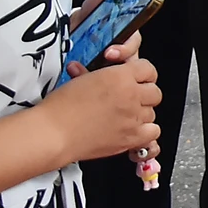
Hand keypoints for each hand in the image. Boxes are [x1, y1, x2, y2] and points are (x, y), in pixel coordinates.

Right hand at [47, 33, 159, 162]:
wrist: (53, 133)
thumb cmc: (60, 108)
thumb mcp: (80, 80)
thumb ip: (93, 74)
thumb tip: (87, 71)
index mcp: (120, 76)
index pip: (148, 69)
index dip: (143, 75)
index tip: (137, 80)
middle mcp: (131, 95)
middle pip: (154, 92)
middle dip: (144, 95)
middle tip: (131, 100)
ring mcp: (133, 117)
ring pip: (152, 113)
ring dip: (142, 115)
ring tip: (126, 117)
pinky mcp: (130, 138)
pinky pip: (153, 132)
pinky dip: (146, 132)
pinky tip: (133, 131)